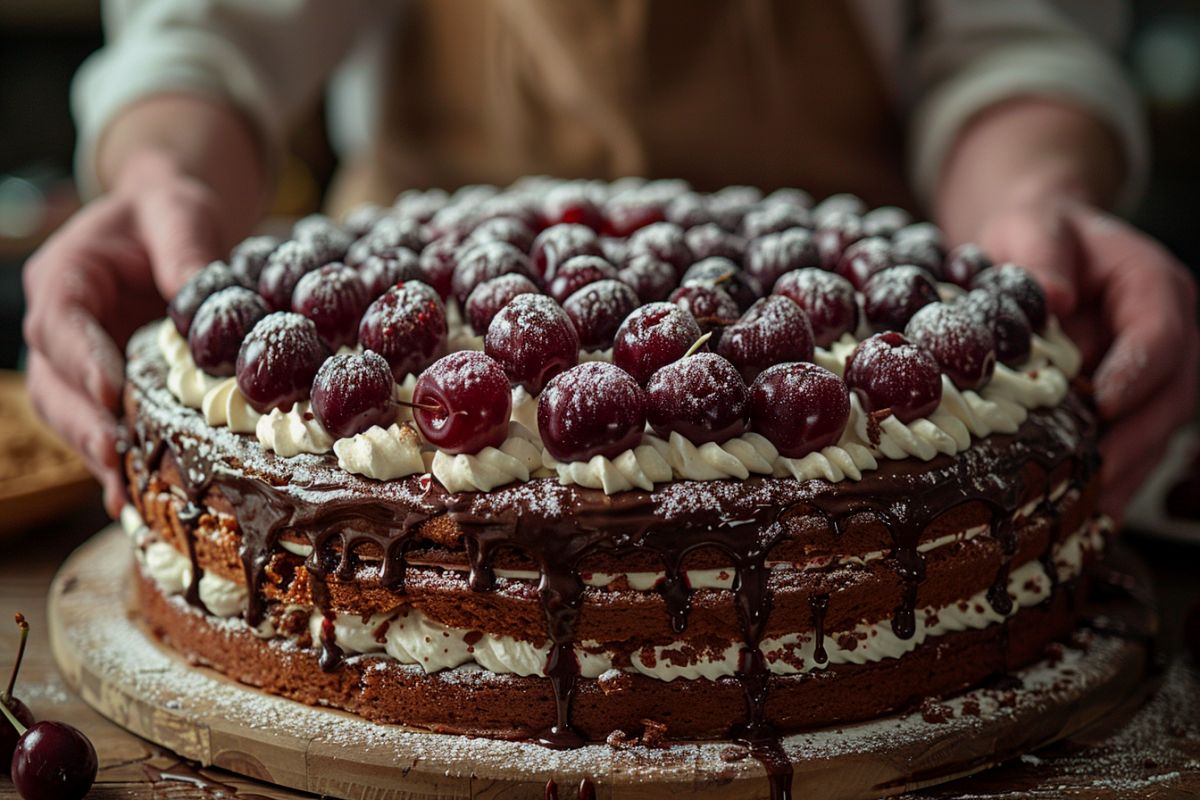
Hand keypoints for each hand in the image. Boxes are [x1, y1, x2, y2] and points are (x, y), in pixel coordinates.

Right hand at [22, 155, 223, 515]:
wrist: (170, 225)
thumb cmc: (168, 211)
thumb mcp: (178, 212)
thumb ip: (186, 249)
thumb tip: (209, 296)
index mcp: (66, 278)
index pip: (60, 323)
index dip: (82, 360)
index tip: (112, 392)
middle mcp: (59, 326)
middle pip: (54, 383)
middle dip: (84, 422)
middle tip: (117, 455)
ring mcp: (78, 362)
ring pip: (70, 415)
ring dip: (96, 452)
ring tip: (126, 490)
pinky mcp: (105, 387)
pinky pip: (103, 425)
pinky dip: (116, 462)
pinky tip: (135, 502)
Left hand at [975, 197, 1198, 520]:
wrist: (1034, 247)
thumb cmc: (1033, 234)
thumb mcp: (1029, 227)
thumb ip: (1041, 254)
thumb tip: (1051, 298)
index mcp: (1150, 284)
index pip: (1161, 330)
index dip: (1139, 369)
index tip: (1106, 402)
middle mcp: (1167, 330)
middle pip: (1172, 391)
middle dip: (1137, 437)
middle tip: (1098, 475)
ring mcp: (1154, 370)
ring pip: (1158, 426)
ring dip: (1129, 468)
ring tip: (1092, 507)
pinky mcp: (1130, 400)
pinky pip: (1134, 441)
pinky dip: (1114, 474)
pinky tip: (1086, 511)